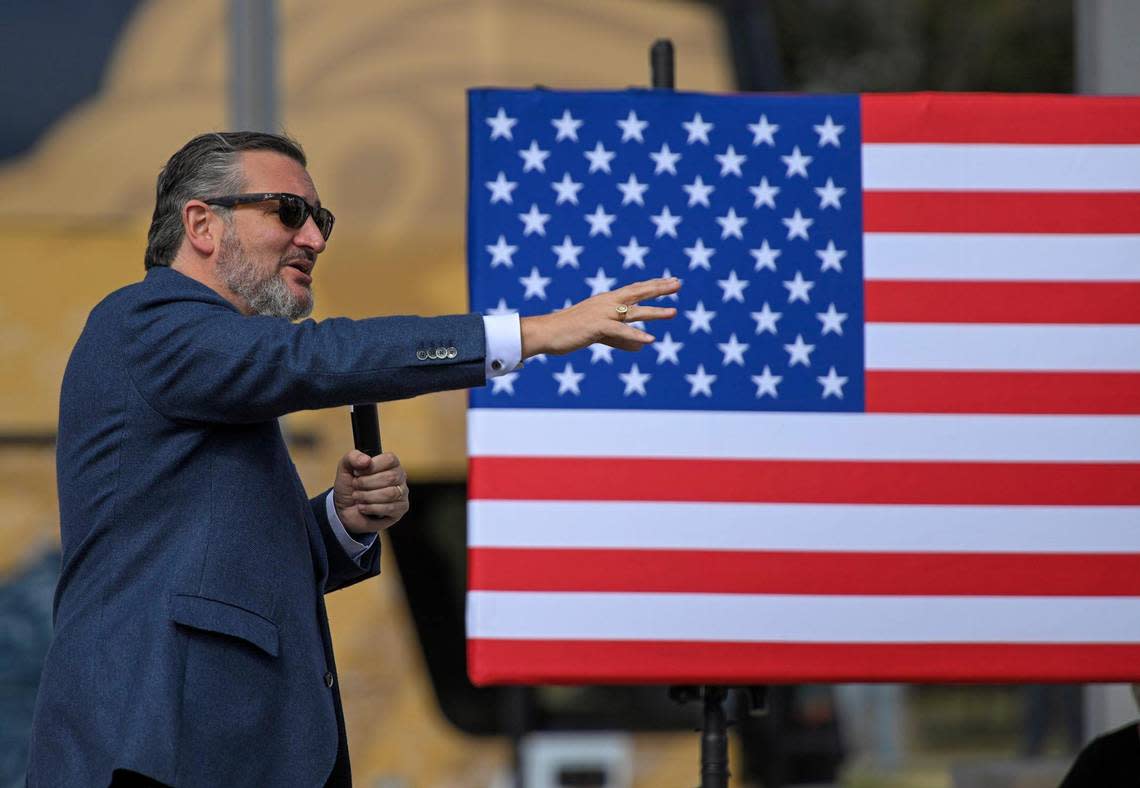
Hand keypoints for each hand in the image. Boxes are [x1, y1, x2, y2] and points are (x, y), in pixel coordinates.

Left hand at [332, 450, 408, 533]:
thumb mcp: (345, 468)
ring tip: (358, 497)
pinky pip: (390, 508)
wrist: (345, 509)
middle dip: (366, 483)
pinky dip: (371, 508)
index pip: (390, 460)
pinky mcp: (400, 509)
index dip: (372, 467)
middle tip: (356, 486)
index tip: (358, 473)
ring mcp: (402, 493)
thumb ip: (353, 457)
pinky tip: (363, 506)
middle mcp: (399, 477)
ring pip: (390, 494)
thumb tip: (366, 460)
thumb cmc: (349, 487)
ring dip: (367, 496)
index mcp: (390, 463)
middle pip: (390, 477)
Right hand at [519, 276, 679, 357]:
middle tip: (678, 284)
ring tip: (673, 312)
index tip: (671, 281)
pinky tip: (650, 339)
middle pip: (638, 293)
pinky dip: (635, 335)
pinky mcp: (597, 327)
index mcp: (607, 300)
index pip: (635, 290)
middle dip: (659, 289)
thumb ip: (622, 339)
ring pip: (633, 312)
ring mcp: (602, 314)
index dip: (653, 285)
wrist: (546, 332)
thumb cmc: (569, 332)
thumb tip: (641, 346)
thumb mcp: (600, 334)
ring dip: (655, 312)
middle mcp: (607, 303)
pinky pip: (620, 332)